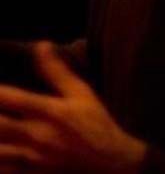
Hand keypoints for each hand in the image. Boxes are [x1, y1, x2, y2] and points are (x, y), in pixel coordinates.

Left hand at [0, 42, 146, 172]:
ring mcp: (31, 159)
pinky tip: (0, 148)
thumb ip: (57, 71)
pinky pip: (3, 170)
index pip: (9, 98)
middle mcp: (36, 135)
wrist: (111, 162)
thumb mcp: (81, 93)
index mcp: (49, 112)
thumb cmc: (96, 124)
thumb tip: (41, 45)